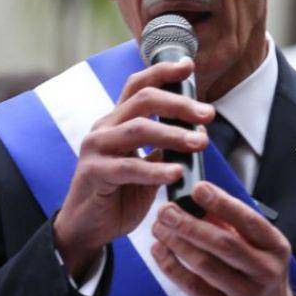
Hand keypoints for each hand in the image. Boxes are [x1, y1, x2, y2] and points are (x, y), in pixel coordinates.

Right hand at [53, 58, 214, 280]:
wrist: (87, 229)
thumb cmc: (119, 195)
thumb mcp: (147, 167)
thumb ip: (164, 147)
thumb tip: (198, 132)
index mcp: (116, 121)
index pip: (138, 86)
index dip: (162, 72)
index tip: (189, 66)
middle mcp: (104, 128)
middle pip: (143, 100)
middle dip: (179, 104)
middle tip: (208, 115)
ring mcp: (95, 149)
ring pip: (137, 128)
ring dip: (173, 133)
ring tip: (200, 144)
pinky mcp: (93, 173)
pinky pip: (128, 167)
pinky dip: (155, 169)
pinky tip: (176, 173)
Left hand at [151, 182, 295, 295]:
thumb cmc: (257, 275)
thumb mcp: (258, 248)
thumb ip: (232, 225)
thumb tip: (199, 199)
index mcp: (275, 246)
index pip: (249, 220)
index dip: (222, 203)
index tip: (198, 188)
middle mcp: (265, 271)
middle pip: (223, 243)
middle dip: (190, 224)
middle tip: (166, 210)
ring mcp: (246, 294)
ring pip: (205, 264)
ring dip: (177, 243)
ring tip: (158, 228)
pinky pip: (193, 286)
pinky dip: (172, 267)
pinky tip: (160, 251)